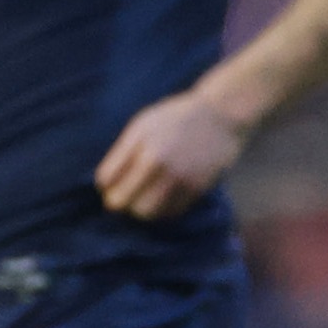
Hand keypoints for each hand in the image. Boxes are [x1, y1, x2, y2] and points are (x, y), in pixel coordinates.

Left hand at [95, 90, 248, 220]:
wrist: (222, 114)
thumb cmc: (176, 118)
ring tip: (144, 198)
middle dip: (118, 201)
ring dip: (140, 209)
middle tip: (124, 197)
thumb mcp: (144, 124)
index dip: (105, 186)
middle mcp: (159, 160)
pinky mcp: (197, 188)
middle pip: (122, 201)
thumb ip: (123, 152)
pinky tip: (165, 196)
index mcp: (141, 142)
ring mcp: (179, 176)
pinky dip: (163, 209)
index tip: (111, 184)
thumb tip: (105, 186)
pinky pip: (170, 212)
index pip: (106, 180)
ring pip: (146, 213)